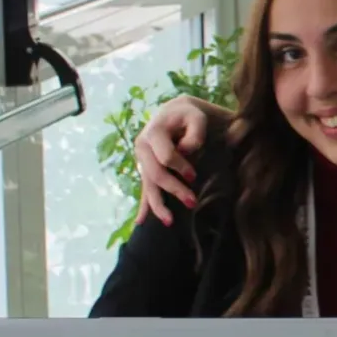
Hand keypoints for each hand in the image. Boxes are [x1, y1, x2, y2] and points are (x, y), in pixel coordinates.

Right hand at [134, 96, 217, 226]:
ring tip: (169, 222)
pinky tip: (141, 222)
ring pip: (148, 186)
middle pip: (155, 174)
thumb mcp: (195, 117)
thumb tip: (186, 151)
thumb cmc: (187, 116)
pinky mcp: (145, 169)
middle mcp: (142, 148)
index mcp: (153, 133)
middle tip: (192, 202)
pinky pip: (144, 189)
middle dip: (173, 189)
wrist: (173, 114)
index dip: (179, 166)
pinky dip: (144, 206)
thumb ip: (195, 132)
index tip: (193, 176)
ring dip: (158, 205)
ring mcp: (142, 160)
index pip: (165, 157)